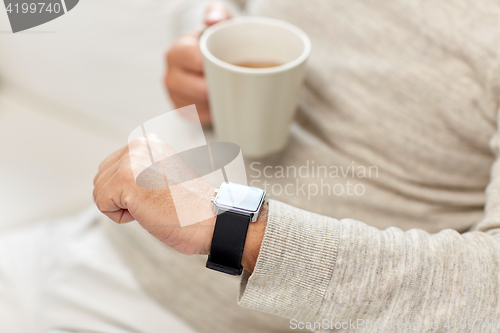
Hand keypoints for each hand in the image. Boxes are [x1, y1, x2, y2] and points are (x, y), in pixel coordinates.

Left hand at [93, 135, 216, 255]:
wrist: (210, 219)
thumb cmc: (190, 206)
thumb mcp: (162, 175)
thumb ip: (138, 169)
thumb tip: (111, 180)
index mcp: (148, 143)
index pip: (112, 167)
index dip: (129, 191)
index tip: (157, 194)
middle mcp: (139, 146)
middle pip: (101, 178)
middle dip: (121, 197)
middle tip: (154, 202)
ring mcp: (131, 161)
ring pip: (99, 191)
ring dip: (121, 207)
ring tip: (151, 206)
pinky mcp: (125, 180)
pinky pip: (102, 204)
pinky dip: (120, 217)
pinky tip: (146, 211)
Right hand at [164, 2, 231, 125]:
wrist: (206, 58)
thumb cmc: (215, 40)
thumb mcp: (218, 20)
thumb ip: (217, 13)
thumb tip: (213, 20)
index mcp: (177, 51)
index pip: (197, 63)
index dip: (217, 67)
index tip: (232, 66)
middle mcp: (171, 76)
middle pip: (199, 91)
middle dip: (221, 89)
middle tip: (237, 83)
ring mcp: (175, 96)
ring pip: (201, 107)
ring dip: (219, 103)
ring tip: (231, 93)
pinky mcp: (183, 113)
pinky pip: (202, 119)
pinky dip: (215, 114)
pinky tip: (224, 104)